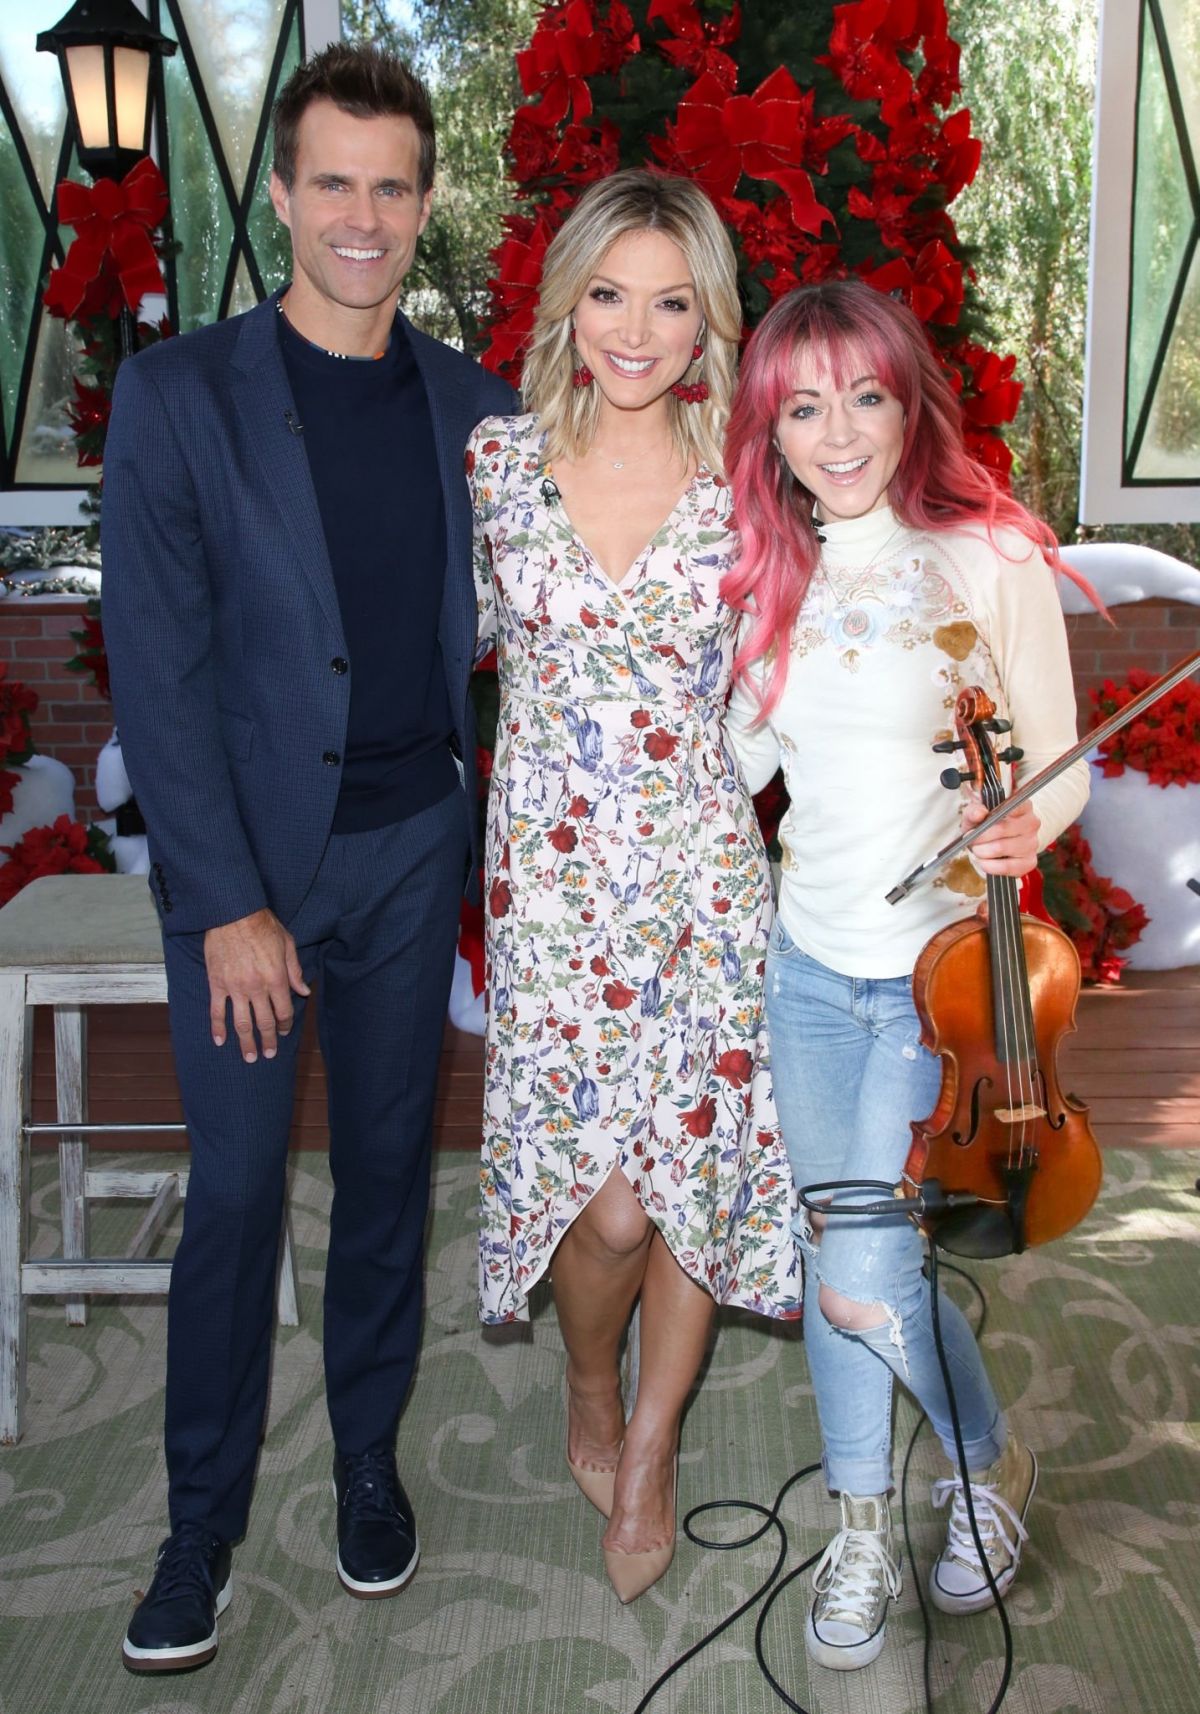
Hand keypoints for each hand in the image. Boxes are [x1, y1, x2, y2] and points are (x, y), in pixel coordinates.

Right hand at [204, 908, 310, 1061]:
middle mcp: (257, 987)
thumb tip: (304, 992)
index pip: (284, 1011)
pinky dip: (218, 1027)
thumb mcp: (287, 944)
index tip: (284, 1033)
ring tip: (249, 1057)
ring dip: (246, 1042)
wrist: (232, 913)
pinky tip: (220, 1041)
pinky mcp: (217, 983)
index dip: (285, 1025)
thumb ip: (295, 971)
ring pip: (241, 1022)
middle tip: (268, 1055)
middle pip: (264, 1022)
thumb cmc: (263, 925)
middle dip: (268, 1040)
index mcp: (276, 978)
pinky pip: (216, 1011)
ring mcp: (235, 987)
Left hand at [961, 791, 1040, 877]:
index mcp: (1022, 806)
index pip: (1013, 805)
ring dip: (982, 851)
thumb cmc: (986, 825)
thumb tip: (979, 813)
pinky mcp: (1029, 862)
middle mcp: (1031, 823)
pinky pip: (1007, 866)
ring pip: (1001, 848)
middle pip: (1002, 828)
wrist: (993, 843)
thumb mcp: (976, 814)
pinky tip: (983, 862)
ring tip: (977, 850)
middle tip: (971, 839)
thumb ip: (974, 810)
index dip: (994, 814)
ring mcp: (1032, 843)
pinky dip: (989, 865)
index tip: (980, 820)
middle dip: (980, 836)